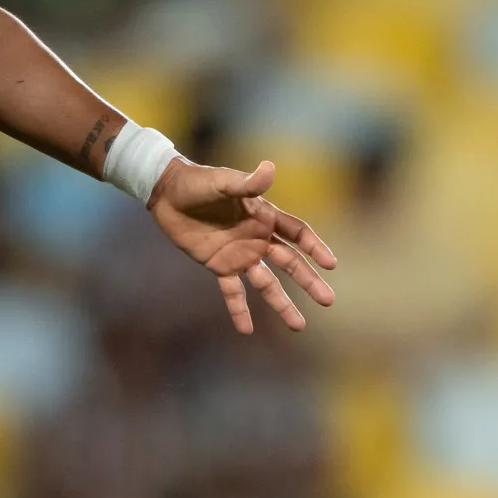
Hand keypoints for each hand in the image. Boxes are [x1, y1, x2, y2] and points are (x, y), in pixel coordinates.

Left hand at [147, 157, 338, 333]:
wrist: (167, 193)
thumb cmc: (197, 181)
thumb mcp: (223, 182)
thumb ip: (247, 183)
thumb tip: (270, 167)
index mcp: (264, 216)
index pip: (297, 234)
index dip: (315, 248)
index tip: (331, 264)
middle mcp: (258, 238)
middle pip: (290, 264)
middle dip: (309, 281)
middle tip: (328, 300)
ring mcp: (240, 255)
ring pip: (268, 284)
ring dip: (282, 304)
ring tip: (299, 326)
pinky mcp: (220, 266)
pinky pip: (233, 292)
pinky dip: (239, 311)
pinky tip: (247, 331)